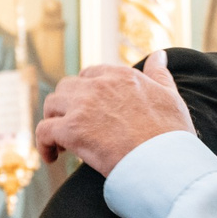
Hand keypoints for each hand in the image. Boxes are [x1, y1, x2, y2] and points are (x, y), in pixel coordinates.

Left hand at [34, 52, 193, 171]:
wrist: (166, 162)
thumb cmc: (172, 136)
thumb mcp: (170, 97)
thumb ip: (160, 74)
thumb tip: (159, 55)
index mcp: (122, 76)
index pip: (91, 74)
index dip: (86, 93)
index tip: (88, 111)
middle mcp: (100, 85)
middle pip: (67, 87)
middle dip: (66, 106)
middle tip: (73, 128)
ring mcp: (83, 106)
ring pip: (52, 105)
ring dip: (53, 121)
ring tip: (63, 143)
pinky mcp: (72, 130)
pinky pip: (44, 131)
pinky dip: (44, 144)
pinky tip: (53, 157)